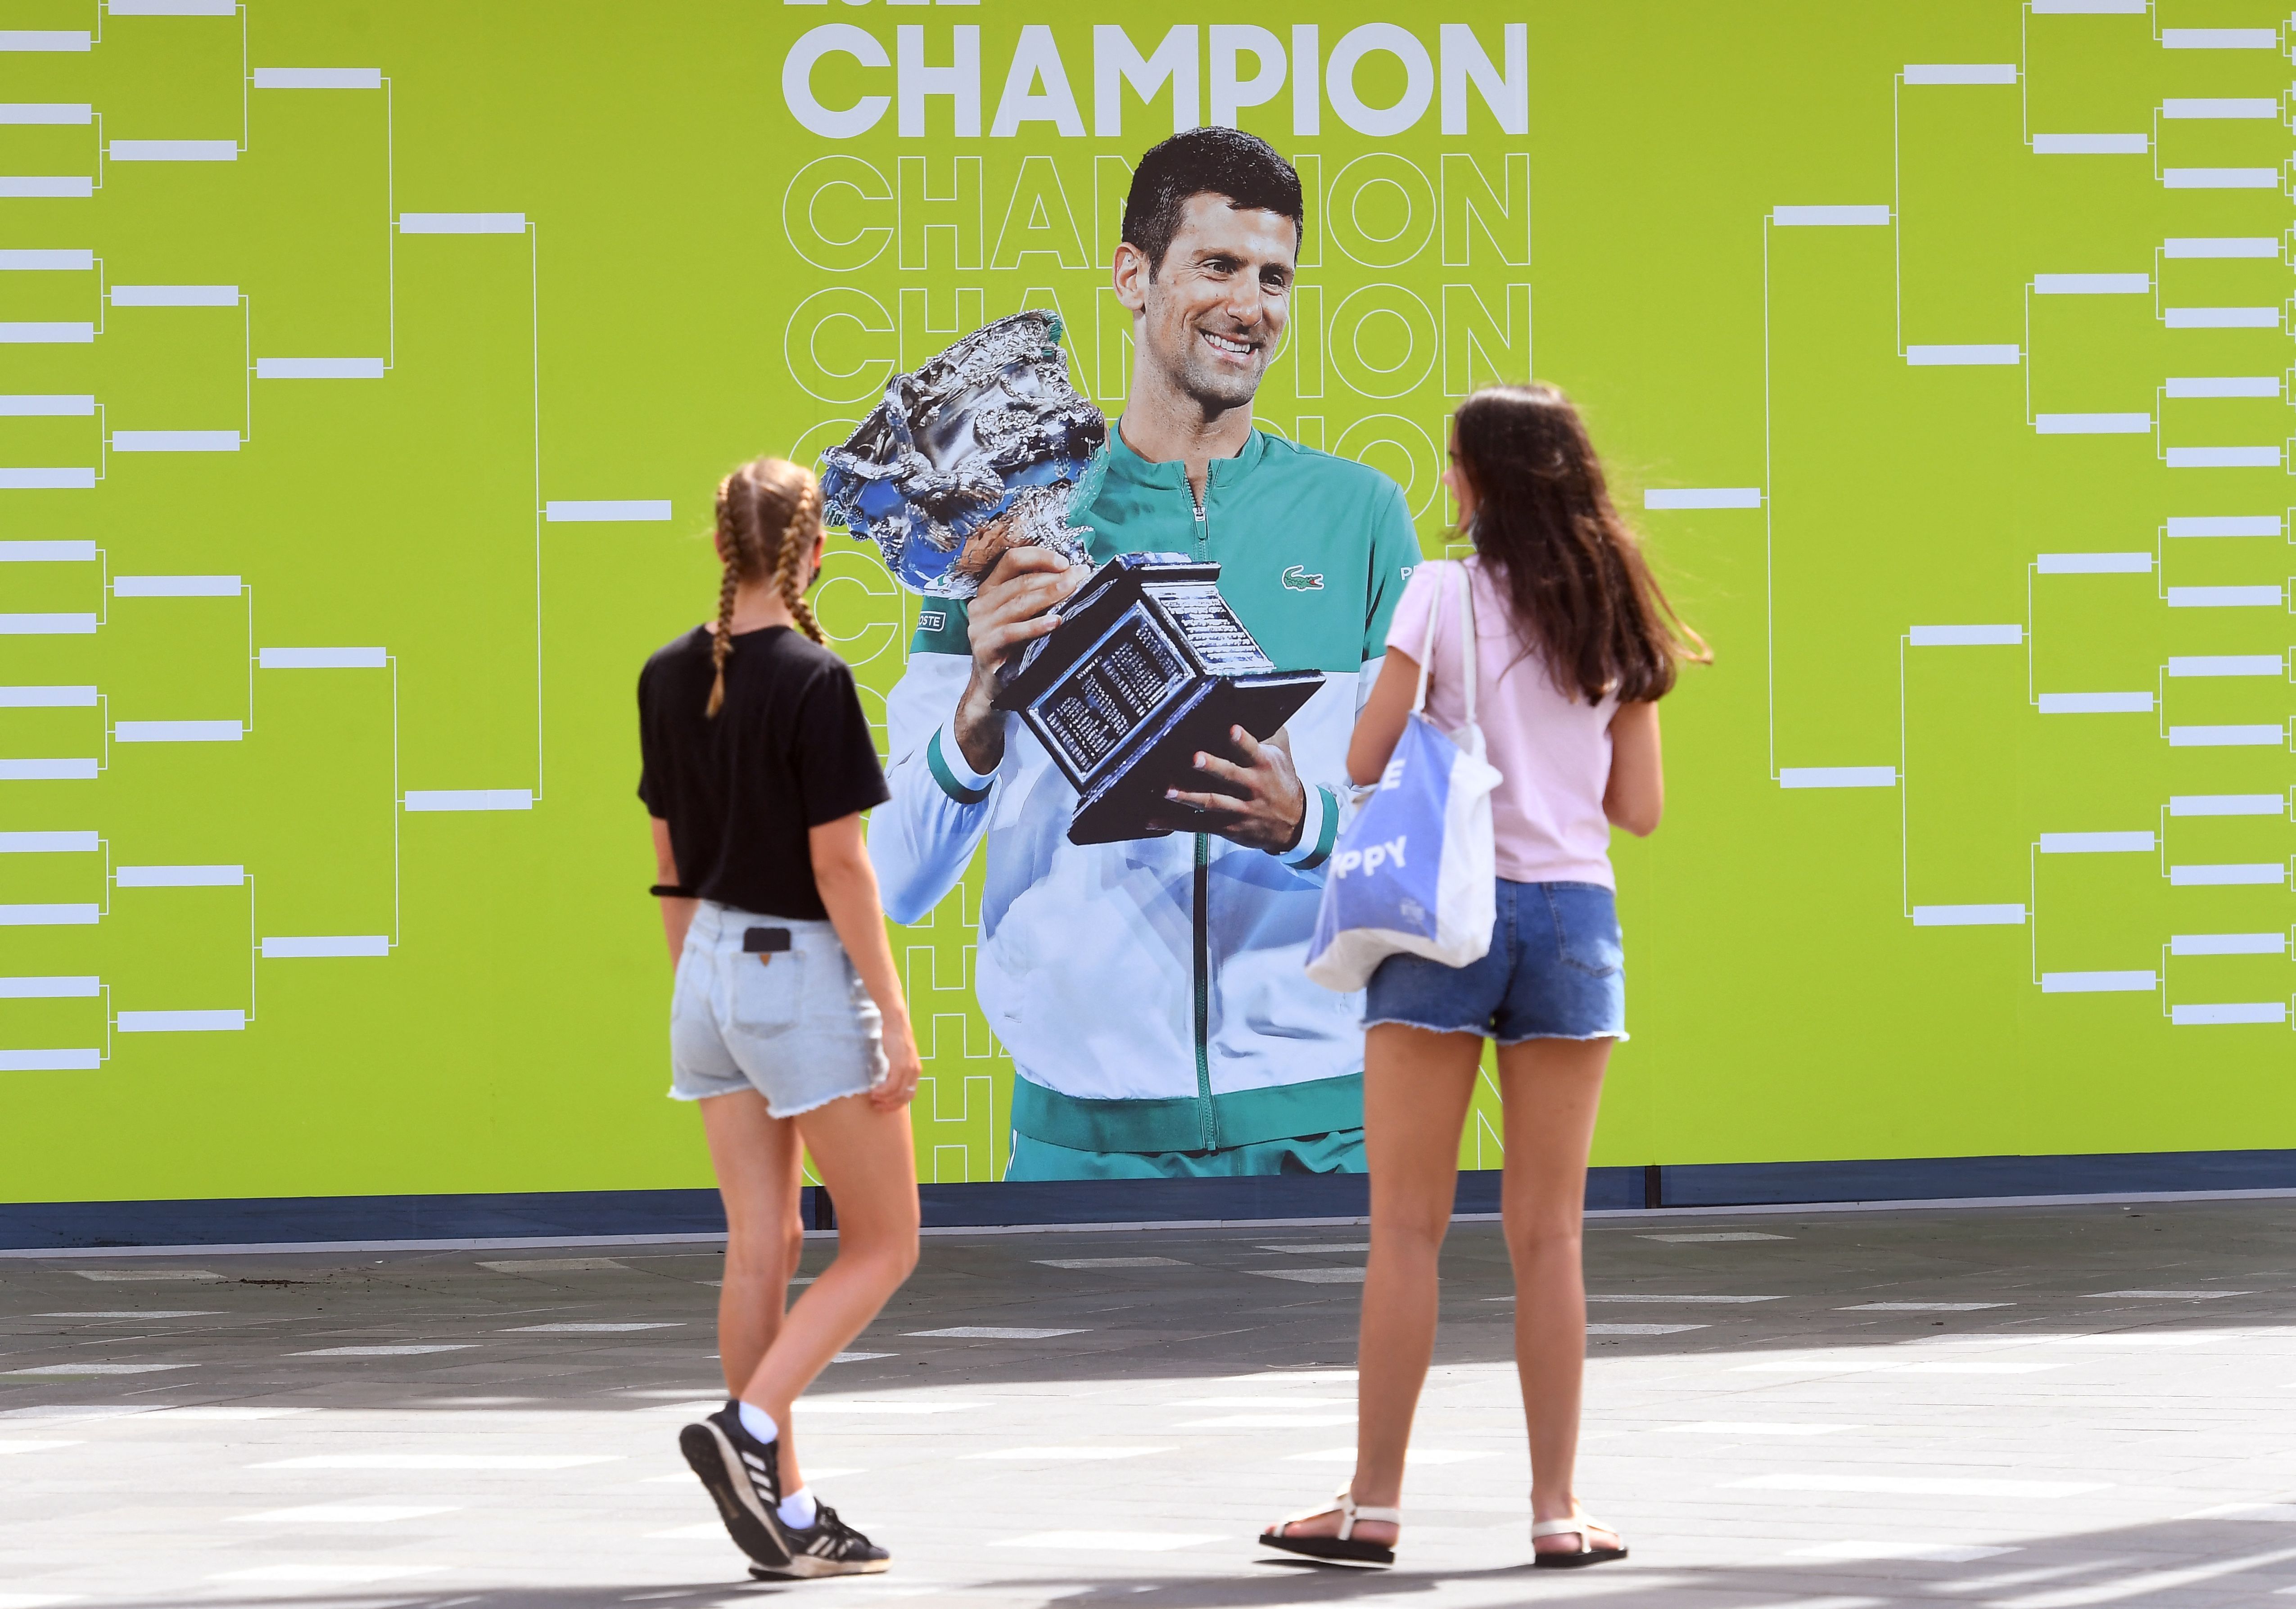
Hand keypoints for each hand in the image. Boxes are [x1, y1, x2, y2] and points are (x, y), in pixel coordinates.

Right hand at [871, 1015, 921, 1111]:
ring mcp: (908, 1069)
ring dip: (884, 1100)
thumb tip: (885, 1079)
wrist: (895, 1022)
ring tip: (873, 1099)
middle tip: (877, 1106)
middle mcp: (914, 1071)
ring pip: (897, 1094)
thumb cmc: (893, 1036)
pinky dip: (882, 1092)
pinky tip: (874, 1093)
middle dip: (890, 1105)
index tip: (884, 1106)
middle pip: (904, 1097)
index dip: (897, 1103)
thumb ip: (895, 1068)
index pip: (909, 1095)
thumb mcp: (897, 1055)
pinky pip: (891, 1086)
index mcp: (915, 1070)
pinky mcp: (900, 1066)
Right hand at [955, 548, 1088, 772]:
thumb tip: (1077, 578)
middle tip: (1081, 577)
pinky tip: (1054, 622)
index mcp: (990, 590)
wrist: (993, 688)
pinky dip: (1034, 626)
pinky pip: (1011, 632)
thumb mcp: (1022, 618)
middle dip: (1054, 578)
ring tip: (1072, 591)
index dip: (1039, 557)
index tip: (1065, 562)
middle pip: (1020, 582)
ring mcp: (980, 627)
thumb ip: (1038, 596)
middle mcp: (981, 604)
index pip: (1011, 560)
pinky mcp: (985, 648)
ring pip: (1017, 604)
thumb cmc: (1014, 648)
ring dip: (1048, 596)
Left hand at [1151, 725, 1307, 852]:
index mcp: (1263, 764)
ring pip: (1212, 802)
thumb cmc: (1280, 781)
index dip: (1243, 741)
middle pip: (1231, 775)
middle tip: (1194, 758)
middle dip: (1213, 767)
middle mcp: (1252, 787)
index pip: (1253, 750)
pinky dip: (1174, 823)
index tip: (1232, 729)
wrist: (1293, 823)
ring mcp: (1239, 809)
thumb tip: (1254, 704)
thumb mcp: (1280, 754)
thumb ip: (1269, 732)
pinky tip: (1153, 820)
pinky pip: (1198, 825)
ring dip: (1188, 797)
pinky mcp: (1227, 826)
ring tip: (1167, 791)